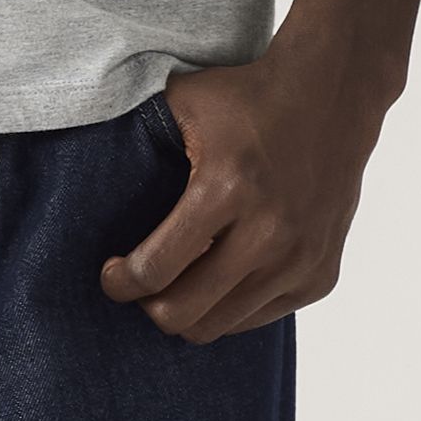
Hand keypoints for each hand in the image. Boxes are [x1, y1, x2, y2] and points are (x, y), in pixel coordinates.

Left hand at [99, 41, 399, 342]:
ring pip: (222, 326)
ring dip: (191, 311)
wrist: (331, 94)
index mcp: (226, 189)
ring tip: (176, 283)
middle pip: (185, 314)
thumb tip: (89, 174)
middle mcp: (269, 233)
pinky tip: (219, 273)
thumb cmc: (248, 97)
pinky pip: (259, 317)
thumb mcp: (184, 103)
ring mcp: (300, 259)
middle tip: (140, 286)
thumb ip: (140, 138)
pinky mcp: (320, 275)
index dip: (120, 283)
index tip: (111, 275)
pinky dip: (231, 305)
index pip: (156, 270)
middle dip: (149, 307)